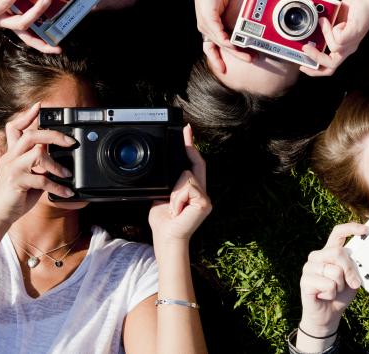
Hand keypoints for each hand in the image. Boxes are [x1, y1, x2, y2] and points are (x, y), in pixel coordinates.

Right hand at [0, 103, 75, 225]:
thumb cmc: (15, 194)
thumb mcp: (28, 174)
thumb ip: (39, 164)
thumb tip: (59, 157)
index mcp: (13, 153)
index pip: (15, 128)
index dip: (27, 116)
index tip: (39, 106)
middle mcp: (11, 157)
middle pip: (32, 135)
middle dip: (54, 135)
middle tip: (71, 142)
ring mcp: (12, 168)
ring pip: (38, 154)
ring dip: (57, 165)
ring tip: (67, 174)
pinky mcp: (16, 181)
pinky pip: (42, 179)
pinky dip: (57, 186)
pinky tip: (66, 192)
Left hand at [149, 125, 211, 243]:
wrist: (166, 238)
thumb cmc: (163, 221)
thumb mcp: (163, 195)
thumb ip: (170, 182)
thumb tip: (167, 168)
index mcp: (192, 189)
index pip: (194, 163)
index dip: (191, 146)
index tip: (187, 131)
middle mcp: (202, 191)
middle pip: (194, 164)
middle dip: (188, 149)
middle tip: (185, 135)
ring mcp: (205, 197)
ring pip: (187, 176)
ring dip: (174, 192)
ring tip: (173, 207)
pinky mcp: (204, 202)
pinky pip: (187, 188)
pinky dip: (177, 198)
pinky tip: (177, 210)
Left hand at [188, 0, 250, 72]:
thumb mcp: (223, 7)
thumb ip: (228, 19)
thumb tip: (239, 26)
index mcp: (208, 26)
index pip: (212, 47)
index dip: (217, 58)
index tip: (224, 68)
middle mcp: (204, 27)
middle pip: (217, 48)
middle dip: (230, 58)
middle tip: (245, 62)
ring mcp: (205, 23)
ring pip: (220, 43)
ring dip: (235, 51)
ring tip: (246, 55)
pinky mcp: (208, 18)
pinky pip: (219, 34)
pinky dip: (228, 41)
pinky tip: (236, 45)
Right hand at [298, 223, 368, 338]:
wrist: (327, 315)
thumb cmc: (339, 295)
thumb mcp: (352, 280)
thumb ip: (353, 269)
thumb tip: (354, 266)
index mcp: (329, 251)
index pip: (338, 233)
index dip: (351, 228)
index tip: (365, 230)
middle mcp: (318, 256)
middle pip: (338, 252)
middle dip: (350, 270)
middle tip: (351, 283)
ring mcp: (309, 267)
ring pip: (335, 271)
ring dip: (340, 286)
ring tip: (333, 290)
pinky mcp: (305, 280)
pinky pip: (328, 285)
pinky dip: (332, 294)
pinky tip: (325, 296)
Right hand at [301, 0, 368, 76]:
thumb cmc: (354, 8)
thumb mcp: (334, 20)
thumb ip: (325, 27)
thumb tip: (313, 25)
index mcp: (343, 47)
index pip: (329, 67)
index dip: (315, 70)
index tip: (303, 65)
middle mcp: (348, 48)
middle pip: (331, 66)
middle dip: (315, 59)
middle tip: (305, 48)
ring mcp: (352, 43)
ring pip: (334, 49)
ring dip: (325, 34)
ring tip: (324, 21)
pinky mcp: (353, 35)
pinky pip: (338, 40)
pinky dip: (333, 29)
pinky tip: (338, 20)